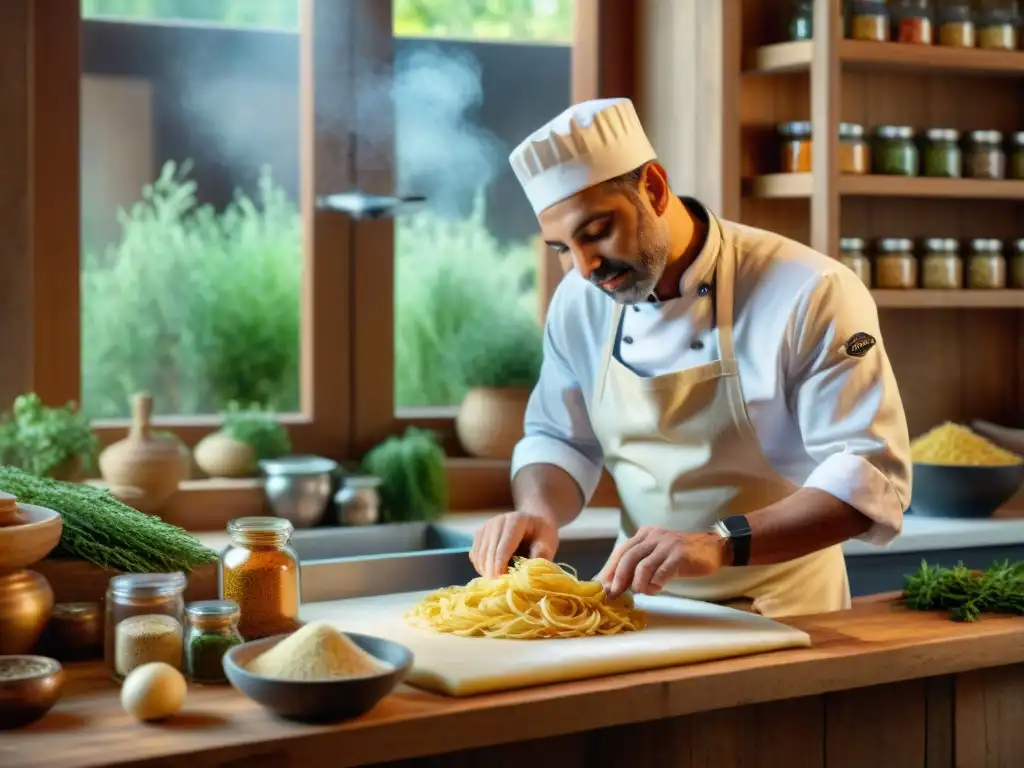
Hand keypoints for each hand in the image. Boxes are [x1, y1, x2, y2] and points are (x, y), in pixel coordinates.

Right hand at [469, 511, 558, 578]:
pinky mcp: (479, 534)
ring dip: (485, 571)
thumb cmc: (541, 535)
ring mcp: (486, 526)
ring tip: (497, 584)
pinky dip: (481, 567)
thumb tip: (529, 570)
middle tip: (497, 590)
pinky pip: (475, 555)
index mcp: (516, 520)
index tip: (501, 583)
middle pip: (489, 551)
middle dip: (492, 572)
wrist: (533, 523)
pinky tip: (493, 574)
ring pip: (479, 554)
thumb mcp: (548, 542)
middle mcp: (498, 520)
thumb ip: (541, 554)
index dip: (500, 566)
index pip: (503, 547)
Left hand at [597, 527, 730, 598]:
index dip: (609, 569)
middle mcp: (653, 536)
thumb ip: (639, 565)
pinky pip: (662, 571)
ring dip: (637, 583)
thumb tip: (617, 584)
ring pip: (643, 565)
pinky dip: (655, 583)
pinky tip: (655, 589)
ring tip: (640, 592)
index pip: (621, 551)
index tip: (600, 586)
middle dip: (618, 577)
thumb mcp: (657, 555)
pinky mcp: (680, 555)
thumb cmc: (681, 556)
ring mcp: (667, 545)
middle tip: (613, 593)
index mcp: (644, 535)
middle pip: (628, 557)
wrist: (712, 548)